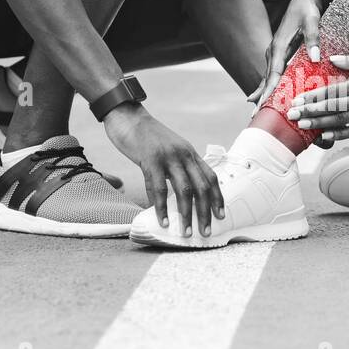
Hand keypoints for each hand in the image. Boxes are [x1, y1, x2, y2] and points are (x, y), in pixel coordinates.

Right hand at [103, 103, 223, 235]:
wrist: (127, 115)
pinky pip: (158, 188)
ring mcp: (167, 157)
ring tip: (186, 232)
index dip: (217, 198)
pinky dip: (161, 207)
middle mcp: (183, 155)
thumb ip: (179, 165)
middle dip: (205, 212)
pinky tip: (163, 220)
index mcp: (190, 153)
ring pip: (183, 190)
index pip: (211, 177)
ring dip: (186, 214)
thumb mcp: (170, 149)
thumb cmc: (146, 136)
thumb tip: (184, 190)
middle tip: (205, 232)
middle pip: (201, 187)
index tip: (221, 216)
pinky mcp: (150, 159)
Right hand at [249, 0, 323, 107]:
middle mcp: (273, 53)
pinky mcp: (278, 56)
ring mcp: (274, 55)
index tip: (263, 103)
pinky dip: (268, 87)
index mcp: (278, 47)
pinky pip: (272, 75)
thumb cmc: (307, 11)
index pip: (273, 73)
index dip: (268, 89)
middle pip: (266, 79)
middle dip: (261, 98)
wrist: (302, 1)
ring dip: (263, 94)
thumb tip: (314, 58)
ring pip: (267, 78)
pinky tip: (263, 98)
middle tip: (254, 116)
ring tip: (256, 113)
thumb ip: (313, 38)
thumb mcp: (312, 20)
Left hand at [287, 54, 348, 141]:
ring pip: (339, 122)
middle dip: (310, 112)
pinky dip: (339, 135)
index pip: (332, 91)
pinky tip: (325, 137)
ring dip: (320, 124)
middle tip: (291, 115)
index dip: (313, 97)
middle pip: (331, 108)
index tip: (297, 99)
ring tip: (302, 126)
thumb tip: (332, 59)